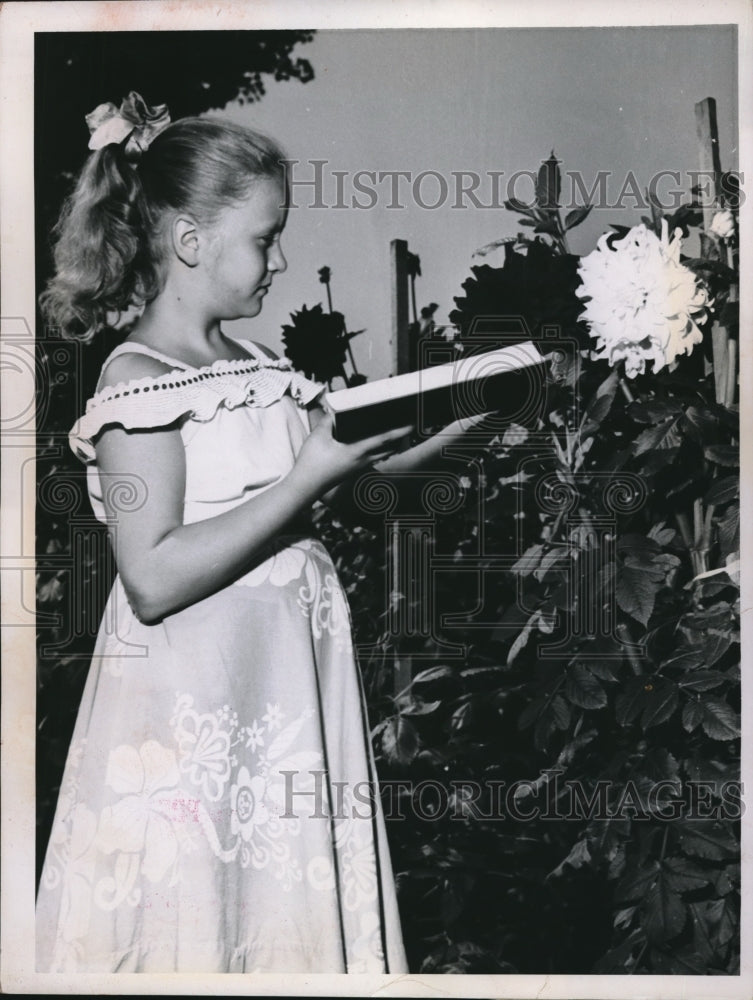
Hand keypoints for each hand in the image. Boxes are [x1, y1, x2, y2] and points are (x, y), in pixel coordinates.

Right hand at [292, 412, 412, 496]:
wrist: (306, 485)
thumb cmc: (312, 462)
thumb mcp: (318, 436)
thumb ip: (329, 421)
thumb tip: (336, 411)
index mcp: (356, 451)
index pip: (383, 440)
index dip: (399, 432)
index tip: (411, 425)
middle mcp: (362, 461)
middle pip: (388, 449)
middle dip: (399, 439)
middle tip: (406, 427)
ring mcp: (359, 468)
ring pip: (381, 456)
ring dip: (389, 446)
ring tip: (393, 434)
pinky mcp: (354, 471)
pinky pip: (373, 459)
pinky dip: (378, 451)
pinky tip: (373, 444)